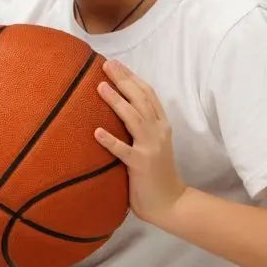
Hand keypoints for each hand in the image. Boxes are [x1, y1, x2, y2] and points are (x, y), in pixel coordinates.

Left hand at [94, 59, 187, 225]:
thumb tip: (117, 107)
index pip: (148, 94)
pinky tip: (96, 132)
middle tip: (106, 65)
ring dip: (117, 102)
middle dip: (124, 80)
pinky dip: (111, 141)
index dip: (132, 77)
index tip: (116, 63)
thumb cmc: (156, 172)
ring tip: (100, 87)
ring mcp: (151, 148)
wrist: (170, 203)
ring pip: (134, 119)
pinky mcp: (141, 166)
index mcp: (161, 125)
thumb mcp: (151, 143)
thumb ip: (140, 126)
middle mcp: (158, 132)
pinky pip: (124, 151)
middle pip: (141, 99)